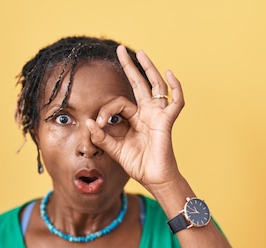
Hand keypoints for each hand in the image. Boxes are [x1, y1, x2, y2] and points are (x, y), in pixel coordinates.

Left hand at [86, 45, 184, 191]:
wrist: (153, 179)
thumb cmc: (138, 165)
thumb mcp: (115, 149)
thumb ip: (102, 137)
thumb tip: (89, 121)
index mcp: (136, 119)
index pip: (119, 104)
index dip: (106, 111)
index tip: (99, 125)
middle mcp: (148, 113)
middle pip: (139, 83)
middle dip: (130, 66)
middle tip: (119, 50)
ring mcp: (158, 115)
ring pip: (156, 85)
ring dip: (148, 68)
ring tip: (140, 53)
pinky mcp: (167, 121)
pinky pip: (176, 101)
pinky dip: (176, 87)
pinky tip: (170, 73)